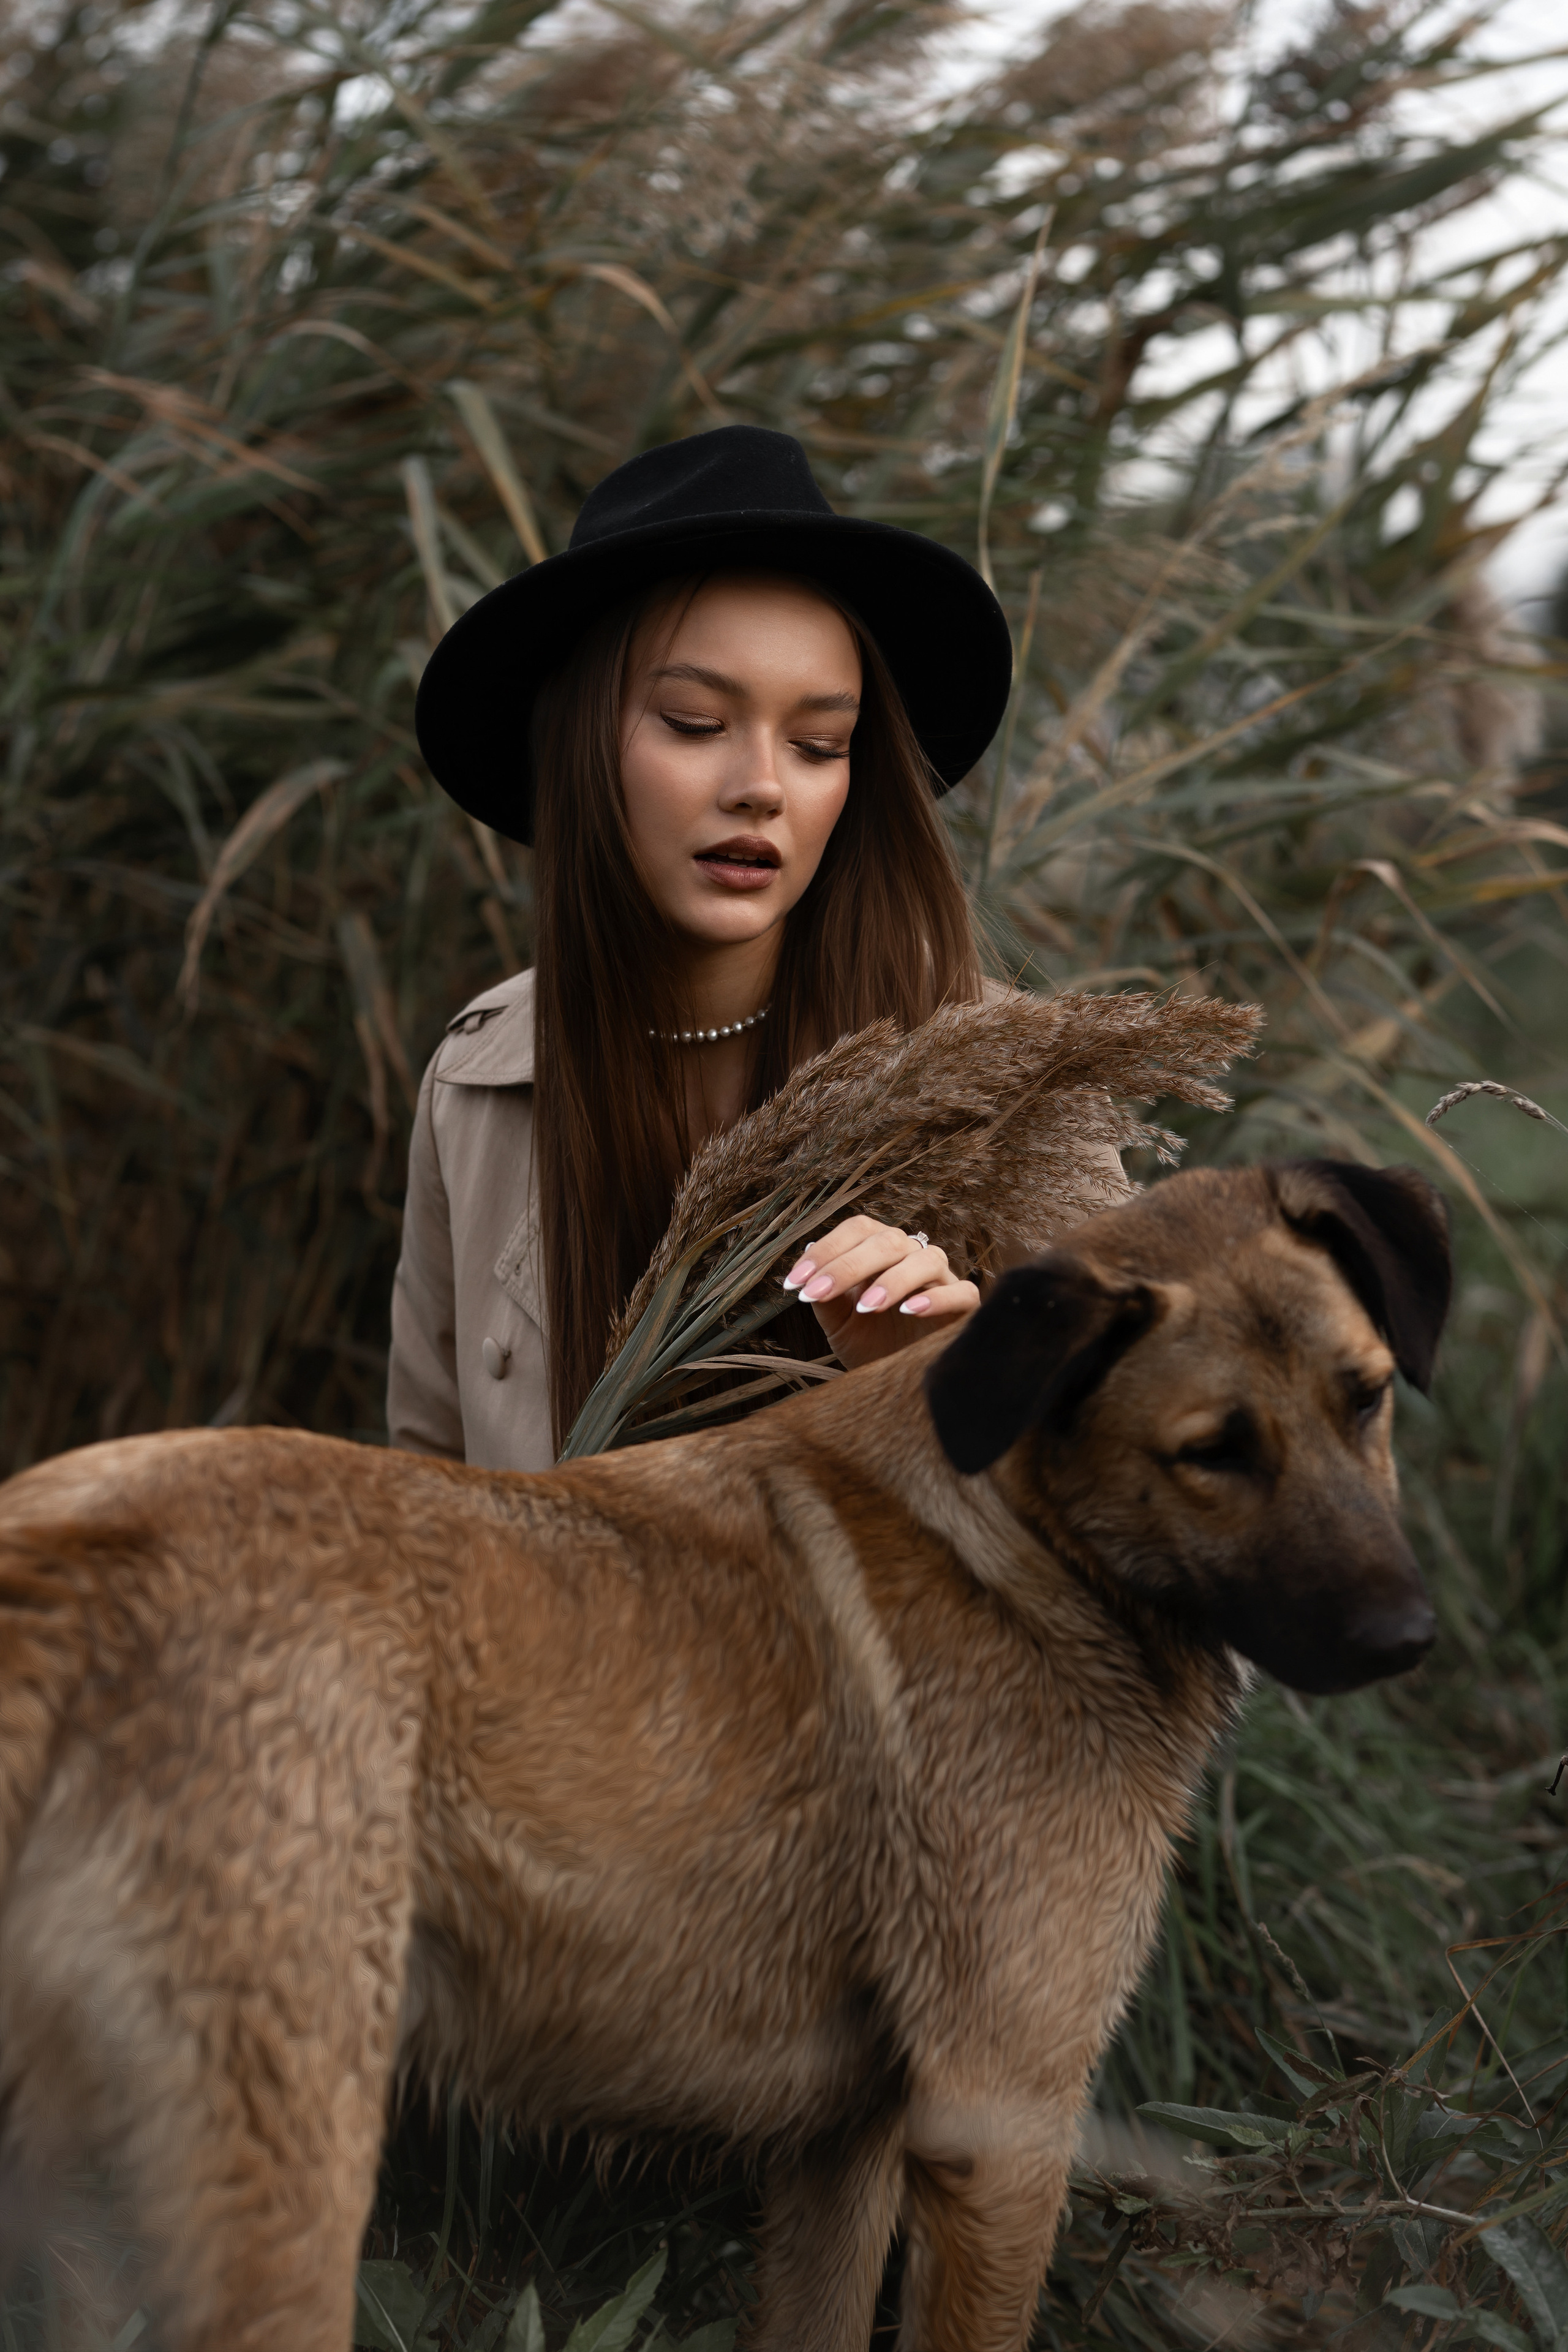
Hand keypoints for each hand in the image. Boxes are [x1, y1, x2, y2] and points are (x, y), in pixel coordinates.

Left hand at [782, 1217, 978, 1369]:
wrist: (897, 1384)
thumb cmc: (869, 1344)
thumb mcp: (839, 1323)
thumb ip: (826, 1297)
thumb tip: (807, 1263)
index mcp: (880, 1250)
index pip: (857, 1230)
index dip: (825, 1250)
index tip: (795, 1282)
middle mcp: (912, 1256)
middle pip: (887, 1241)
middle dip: (847, 1266)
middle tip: (816, 1293)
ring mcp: (940, 1279)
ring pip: (925, 1259)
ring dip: (892, 1280)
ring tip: (866, 1307)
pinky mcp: (964, 1307)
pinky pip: (961, 1292)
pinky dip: (936, 1298)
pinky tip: (909, 1311)